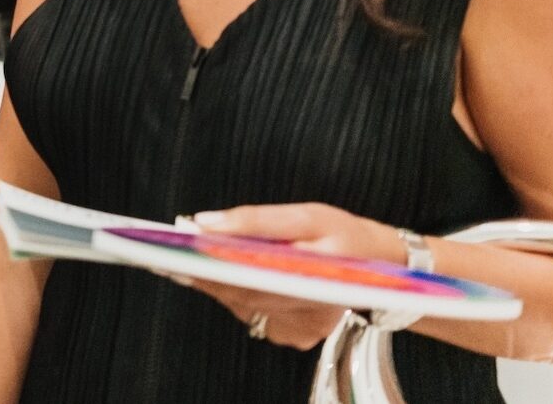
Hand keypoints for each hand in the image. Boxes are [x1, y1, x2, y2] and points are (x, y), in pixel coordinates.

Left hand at [176, 204, 408, 349]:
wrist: (380, 271)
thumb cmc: (342, 235)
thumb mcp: (306, 215)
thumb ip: (256, 220)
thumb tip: (207, 223)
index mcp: (327, 265)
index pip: (260, 266)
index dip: (219, 258)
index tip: (187, 245)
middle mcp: (318, 305)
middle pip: (247, 292)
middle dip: (207, 272)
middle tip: (172, 254)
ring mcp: (308, 328)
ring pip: (245, 306)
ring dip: (214, 284)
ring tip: (187, 261)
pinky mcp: (299, 336)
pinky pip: (254, 315)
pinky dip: (235, 296)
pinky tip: (222, 278)